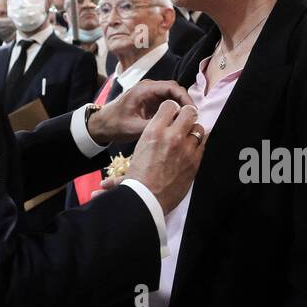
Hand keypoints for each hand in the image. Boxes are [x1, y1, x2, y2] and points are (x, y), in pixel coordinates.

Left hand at [88, 79, 192, 143]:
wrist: (102, 125)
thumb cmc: (115, 125)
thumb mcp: (134, 128)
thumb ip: (153, 126)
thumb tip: (174, 128)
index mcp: (144, 90)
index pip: (171, 87)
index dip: (185, 98)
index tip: (193, 111)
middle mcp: (149, 88)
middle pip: (175, 89)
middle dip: (186, 102)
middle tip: (194, 117)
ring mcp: (151, 94)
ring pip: (173, 96)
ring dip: (182, 106)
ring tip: (189, 120)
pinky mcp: (151, 101)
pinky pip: (168, 102)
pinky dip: (176, 110)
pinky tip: (180, 121)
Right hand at [124, 99, 204, 213]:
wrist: (148, 201)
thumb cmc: (136, 183)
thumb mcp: (131, 163)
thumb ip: (123, 168)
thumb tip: (103, 186)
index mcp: (153, 131)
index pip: (170, 105)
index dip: (172, 109)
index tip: (171, 115)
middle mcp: (172, 135)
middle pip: (189, 111)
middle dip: (188, 114)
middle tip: (185, 122)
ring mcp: (186, 147)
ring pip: (199, 127)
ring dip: (194, 130)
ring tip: (189, 137)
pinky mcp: (195, 160)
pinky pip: (203, 144)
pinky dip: (199, 145)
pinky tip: (192, 150)